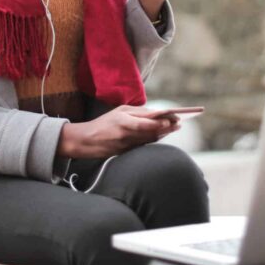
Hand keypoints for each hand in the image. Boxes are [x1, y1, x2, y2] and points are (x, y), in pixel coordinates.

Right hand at [56, 105, 180, 158]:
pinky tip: (162, 135)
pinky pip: (143, 146)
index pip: (146, 122)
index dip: (161, 122)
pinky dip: (153, 140)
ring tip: (174, 128)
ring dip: (163, 134)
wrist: (86, 141)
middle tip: (179, 124)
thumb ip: (137, 112)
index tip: (173, 119)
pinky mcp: (125, 153)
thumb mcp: (119, 112)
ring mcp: (126, 145)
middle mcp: (125, 134)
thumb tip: (156, 113)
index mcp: (123, 120)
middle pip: (151, 132)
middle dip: (166, 128)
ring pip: (149, 140)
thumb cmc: (104, 123)